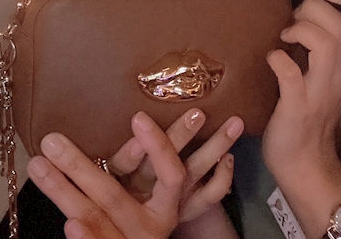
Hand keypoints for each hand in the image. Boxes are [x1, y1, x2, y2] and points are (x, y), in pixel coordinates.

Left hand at [28, 111, 185, 238]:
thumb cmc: (142, 218)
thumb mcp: (152, 197)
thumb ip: (144, 167)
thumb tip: (137, 119)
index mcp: (166, 207)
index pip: (169, 174)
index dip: (158, 146)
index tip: (139, 117)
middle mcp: (151, 227)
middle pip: (114, 196)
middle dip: (78, 166)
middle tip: (52, 141)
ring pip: (93, 217)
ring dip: (62, 190)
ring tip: (38, 166)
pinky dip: (83, 238)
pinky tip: (69, 224)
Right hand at [107, 109, 243, 222]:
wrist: (130, 225)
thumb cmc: (113, 189)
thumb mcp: (106, 170)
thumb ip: (114, 150)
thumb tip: (120, 116)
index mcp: (120, 180)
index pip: (124, 163)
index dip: (134, 146)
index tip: (140, 118)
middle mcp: (147, 189)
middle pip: (163, 164)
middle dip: (180, 136)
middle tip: (197, 114)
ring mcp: (171, 200)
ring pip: (194, 171)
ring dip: (215, 146)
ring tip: (234, 124)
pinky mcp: (187, 208)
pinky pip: (209, 196)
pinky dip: (222, 177)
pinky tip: (229, 157)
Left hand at [262, 0, 340, 183]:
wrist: (305, 165)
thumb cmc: (304, 122)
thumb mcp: (319, 84)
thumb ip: (314, 59)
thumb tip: (291, 26)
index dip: (318, 8)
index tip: (296, 16)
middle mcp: (337, 76)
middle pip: (338, 25)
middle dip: (312, 10)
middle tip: (291, 21)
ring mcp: (320, 92)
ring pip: (325, 44)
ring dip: (300, 31)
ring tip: (284, 37)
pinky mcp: (298, 107)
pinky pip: (291, 73)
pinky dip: (278, 59)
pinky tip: (271, 60)